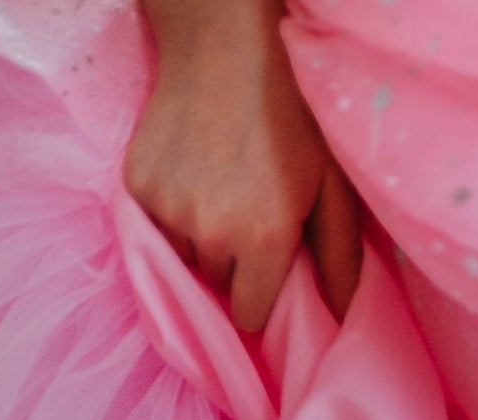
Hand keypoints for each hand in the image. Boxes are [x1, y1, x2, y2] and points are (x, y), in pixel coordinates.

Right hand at [126, 0, 360, 330]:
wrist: (223, 45)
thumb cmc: (290, 114)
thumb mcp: (330, 183)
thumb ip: (339, 256)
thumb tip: (341, 317)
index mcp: (262, 241)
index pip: (249, 315)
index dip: (259, 298)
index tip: (265, 274)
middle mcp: (209, 234)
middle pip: (217, 283)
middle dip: (232, 263)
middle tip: (245, 215)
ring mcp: (166, 210)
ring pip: (184, 256)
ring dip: (199, 237)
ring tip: (217, 190)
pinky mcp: (136, 186)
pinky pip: (154, 225)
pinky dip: (170, 209)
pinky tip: (191, 172)